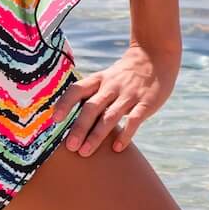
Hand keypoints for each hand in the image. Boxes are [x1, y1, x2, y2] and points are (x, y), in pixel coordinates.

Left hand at [53, 43, 177, 156]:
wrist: (154, 57)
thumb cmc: (123, 76)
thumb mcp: (104, 79)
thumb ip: (90, 96)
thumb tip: (66, 118)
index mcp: (98, 80)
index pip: (77, 89)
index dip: (65, 103)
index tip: (54, 119)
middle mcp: (111, 86)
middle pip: (91, 107)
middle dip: (79, 127)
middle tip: (70, 146)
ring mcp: (129, 95)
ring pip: (110, 116)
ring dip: (97, 135)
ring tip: (85, 152)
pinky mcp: (147, 102)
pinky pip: (134, 120)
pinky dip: (125, 134)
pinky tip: (117, 148)